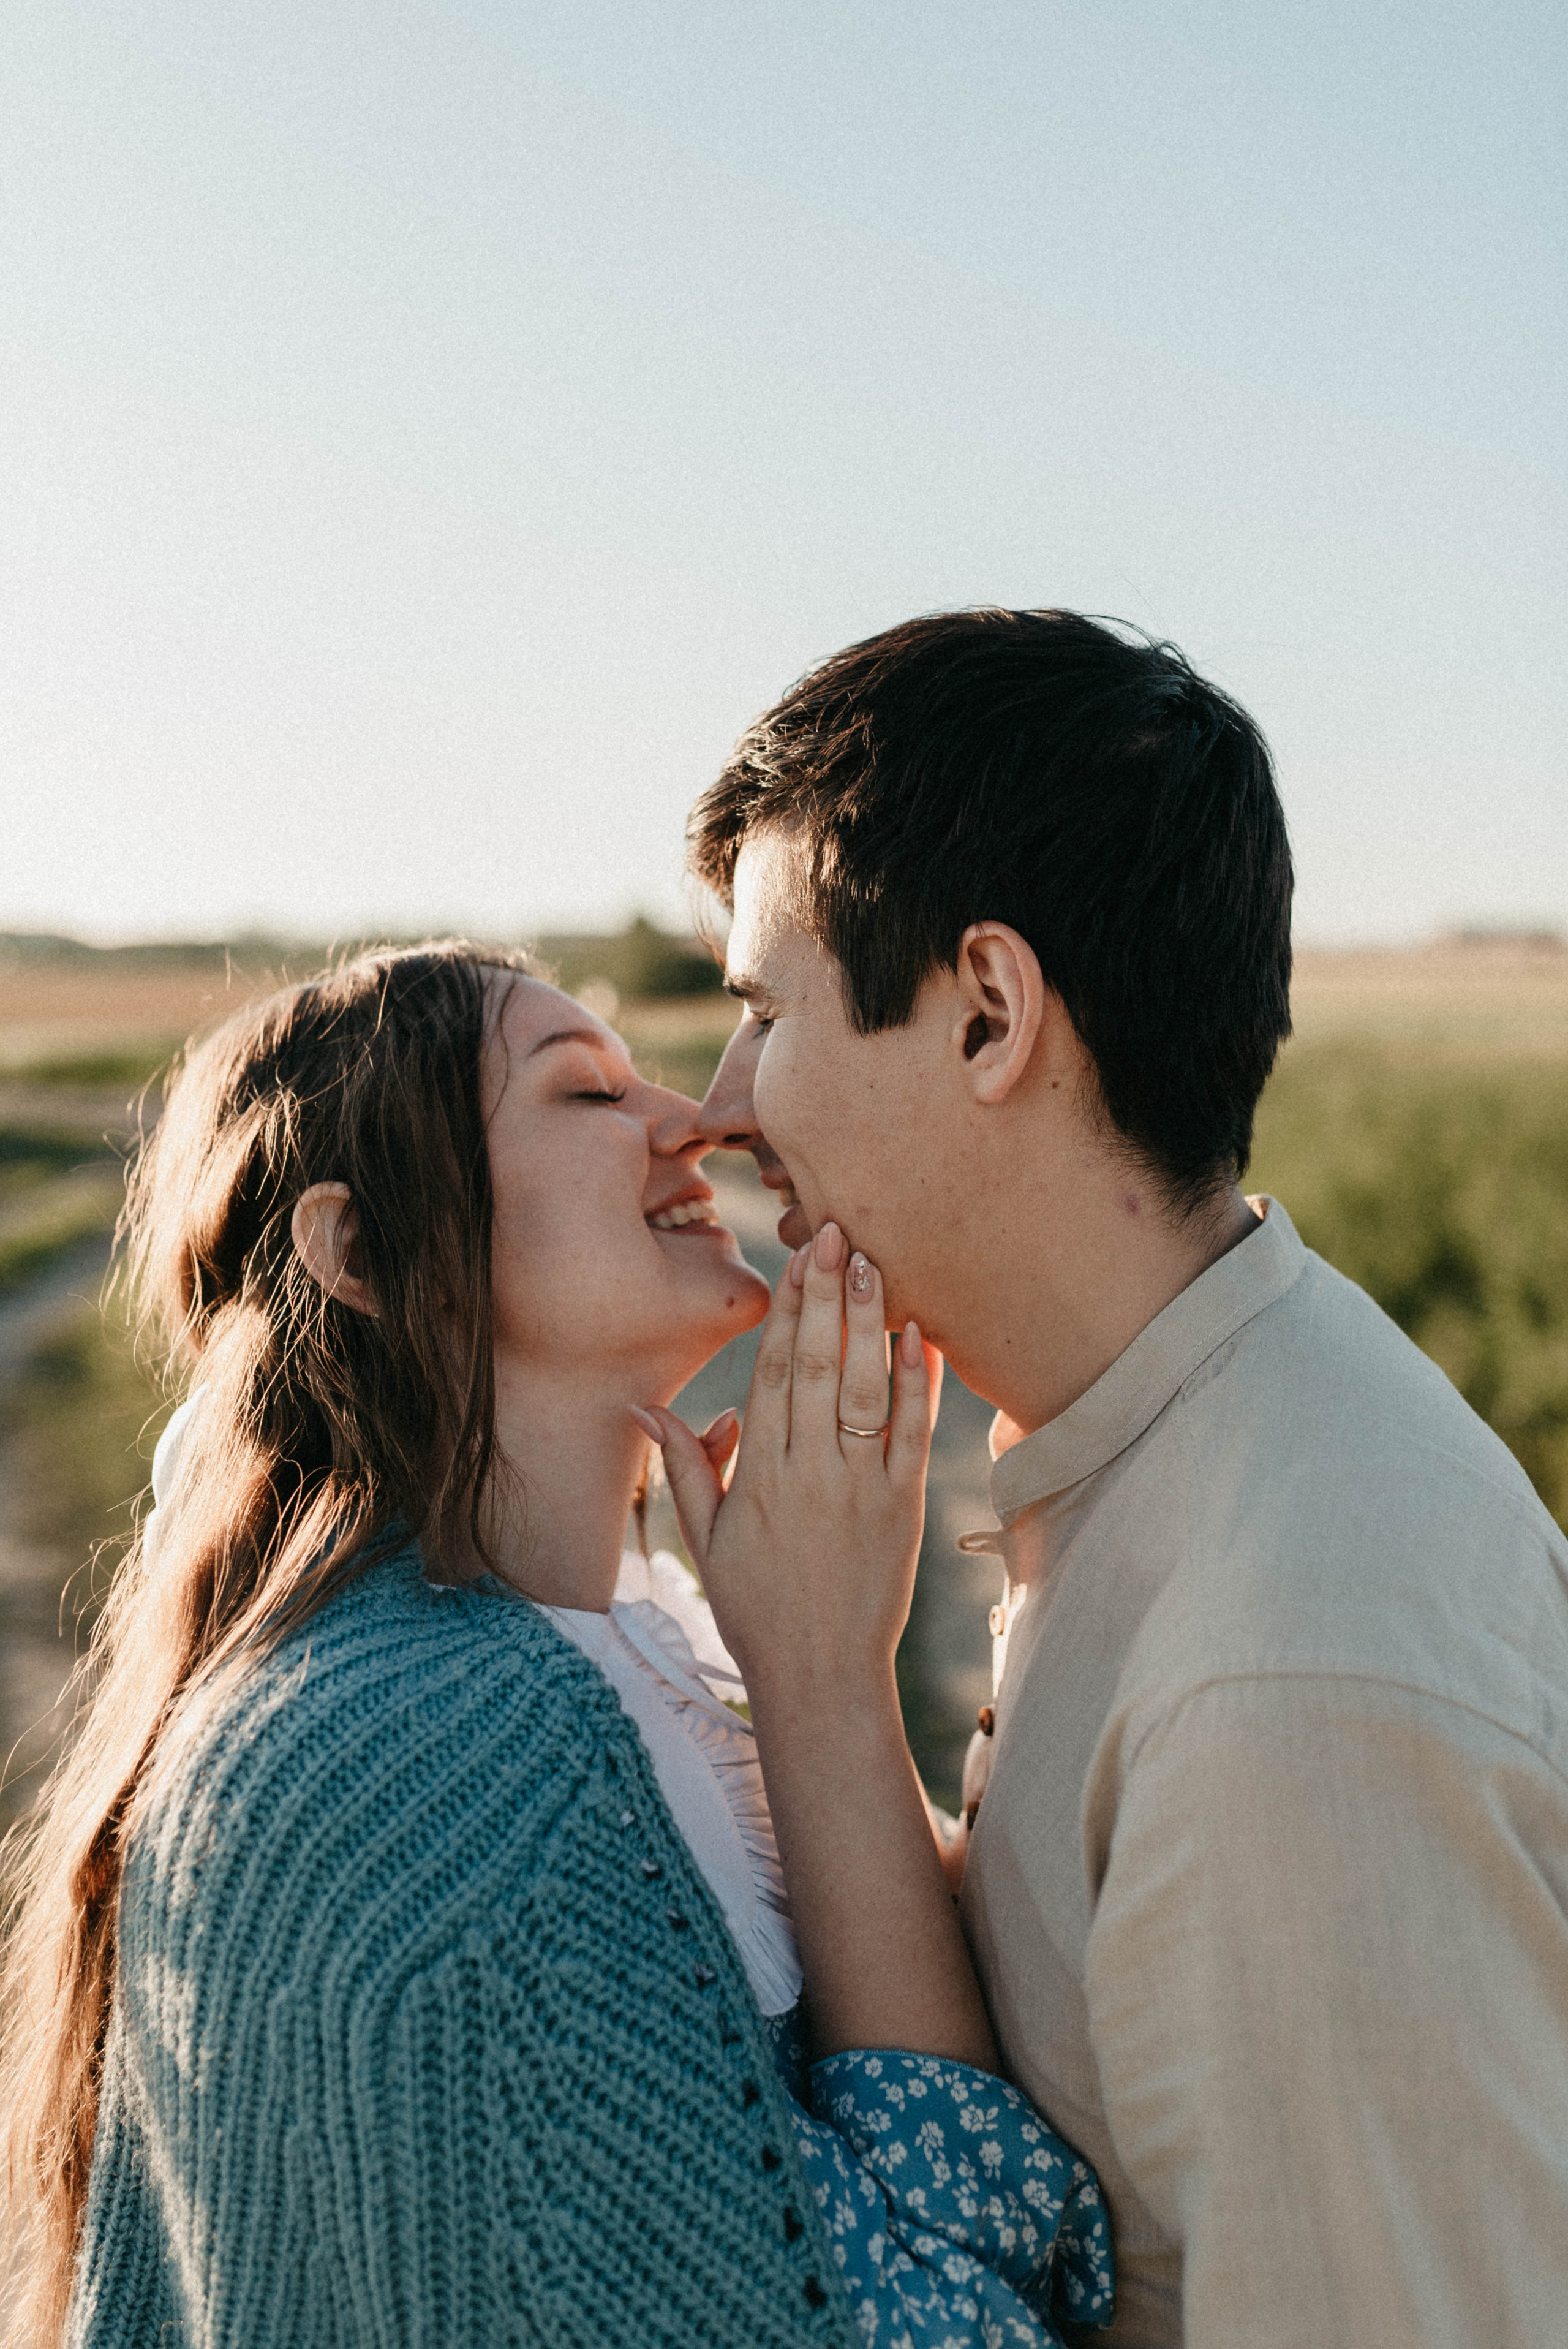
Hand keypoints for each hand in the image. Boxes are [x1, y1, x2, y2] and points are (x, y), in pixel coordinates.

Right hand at [635, 1223, 994, 2069]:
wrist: (822, 1676)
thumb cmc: (756, 1609)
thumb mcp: (705, 1539)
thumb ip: (682, 1467)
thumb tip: (644, 1409)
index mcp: (758, 1474)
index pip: (772, 1373)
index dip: (785, 1311)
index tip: (795, 1260)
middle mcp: (810, 1472)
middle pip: (818, 1365)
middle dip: (827, 1295)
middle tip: (837, 1232)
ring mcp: (861, 1487)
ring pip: (865, 1389)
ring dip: (870, 1322)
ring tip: (875, 1264)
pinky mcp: (903, 1507)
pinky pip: (911, 1433)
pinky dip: (917, 1383)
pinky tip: (918, 1336)